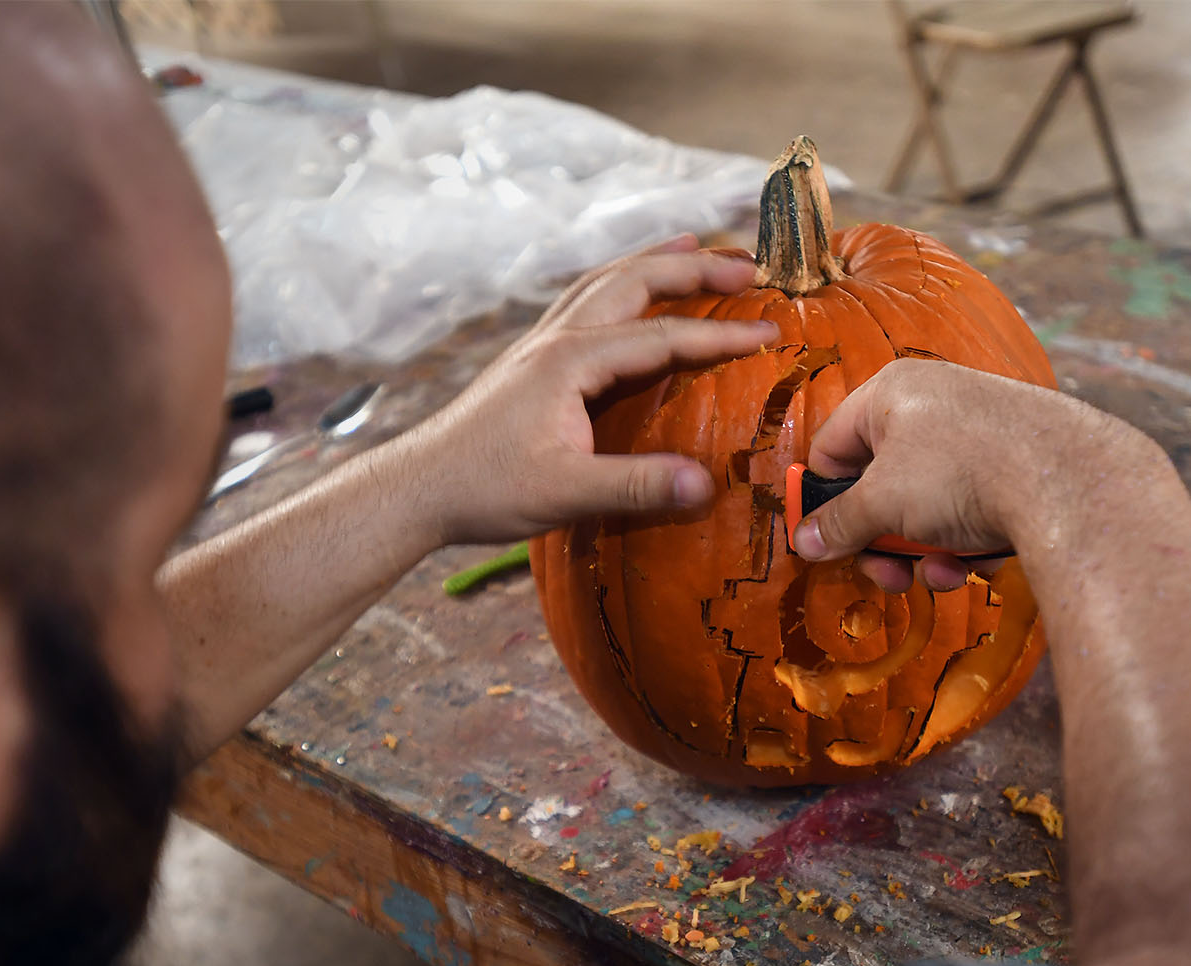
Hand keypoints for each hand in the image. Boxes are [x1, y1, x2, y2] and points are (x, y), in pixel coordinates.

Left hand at [398, 234, 775, 545]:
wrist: (419, 488)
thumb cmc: (485, 489)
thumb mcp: (566, 494)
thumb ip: (637, 487)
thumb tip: (707, 484)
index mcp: (571, 360)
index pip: (662, 334)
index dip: (721, 334)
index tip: (771, 332)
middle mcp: (556, 338)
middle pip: (634, 280)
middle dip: (694, 267)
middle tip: (747, 266)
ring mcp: (539, 344)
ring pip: (605, 282)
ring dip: (654, 262)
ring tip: (696, 247)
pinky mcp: (530, 361)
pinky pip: (587, 303)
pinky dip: (622, 285)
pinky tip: (630, 297)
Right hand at [790, 359, 1135, 592]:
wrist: (1069, 480)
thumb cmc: (966, 472)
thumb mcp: (883, 504)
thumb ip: (839, 525)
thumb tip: (805, 542)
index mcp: (889, 392)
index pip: (832, 448)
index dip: (823, 500)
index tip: (825, 541)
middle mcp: (934, 400)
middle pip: (882, 482)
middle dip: (884, 539)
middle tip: (889, 574)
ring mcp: (979, 428)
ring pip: (928, 501)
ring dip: (926, 549)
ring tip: (943, 574)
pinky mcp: (1015, 458)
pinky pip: (970, 502)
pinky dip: (966, 538)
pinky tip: (978, 561)